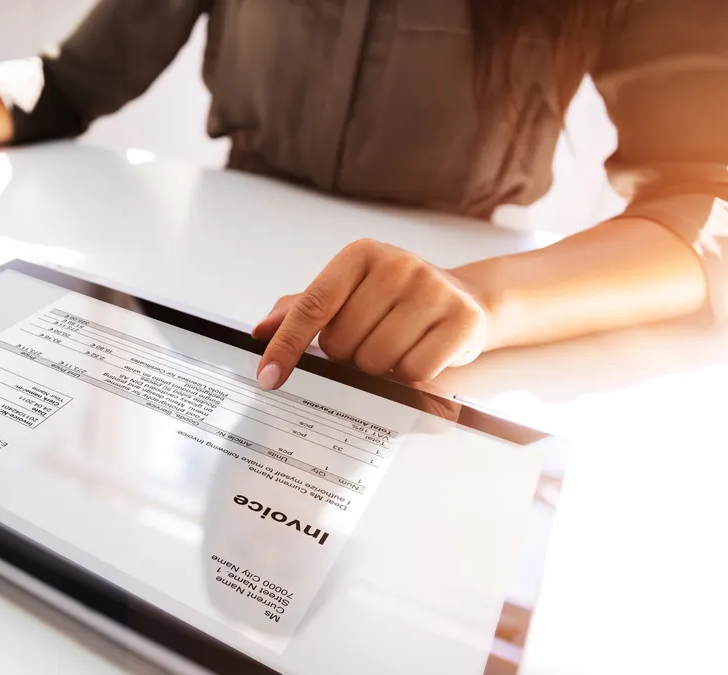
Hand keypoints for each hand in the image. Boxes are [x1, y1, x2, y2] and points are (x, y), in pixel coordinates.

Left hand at [251, 239, 490, 387]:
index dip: (287, 344)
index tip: (268, 376)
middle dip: (347, 353)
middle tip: (369, 338)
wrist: (465, 298)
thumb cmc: (394, 299)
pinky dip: (409, 374)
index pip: (313, 305)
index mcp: (361, 255)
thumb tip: (262, 330)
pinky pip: (414, 371)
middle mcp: (398, 265)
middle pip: (342, 341)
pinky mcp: (462, 320)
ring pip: (376, 360)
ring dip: (378, 366)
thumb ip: (302, 310)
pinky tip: (419, 352)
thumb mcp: (348, 294)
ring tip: (395, 344)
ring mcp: (434, 290)